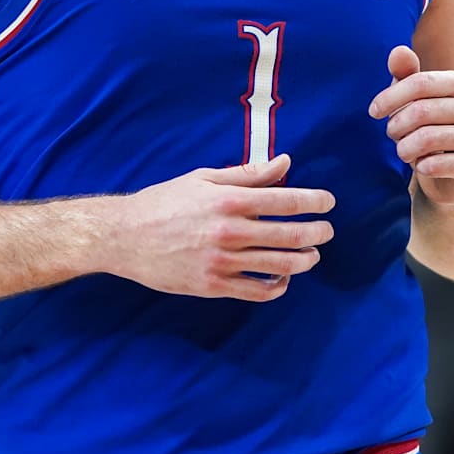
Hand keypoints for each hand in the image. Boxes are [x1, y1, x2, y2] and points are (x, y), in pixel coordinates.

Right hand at [106, 154, 334, 300]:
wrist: (125, 236)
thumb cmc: (164, 202)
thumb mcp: (203, 179)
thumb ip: (247, 173)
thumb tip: (285, 163)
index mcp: (229, 200)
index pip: (286, 200)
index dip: (314, 201)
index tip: (328, 203)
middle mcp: (230, 232)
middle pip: (291, 235)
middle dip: (317, 232)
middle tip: (327, 230)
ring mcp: (222, 262)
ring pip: (280, 266)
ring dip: (305, 260)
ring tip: (312, 255)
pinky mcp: (214, 286)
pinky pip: (258, 291)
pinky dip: (278, 286)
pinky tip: (283, 278)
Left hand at [369, 45, 453, 206]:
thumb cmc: (431, 128)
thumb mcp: (416, 100)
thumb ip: (406, 75)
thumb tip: (398, 51)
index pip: (420, 82)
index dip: (390, 97)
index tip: (373, 111)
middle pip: (421, 111)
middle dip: (396, 125)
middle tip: (392, 134)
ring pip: (427, 138)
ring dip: (404, 148)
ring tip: (403, 151)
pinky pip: (438, 164)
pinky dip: (421, 167)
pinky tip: (421, 166)